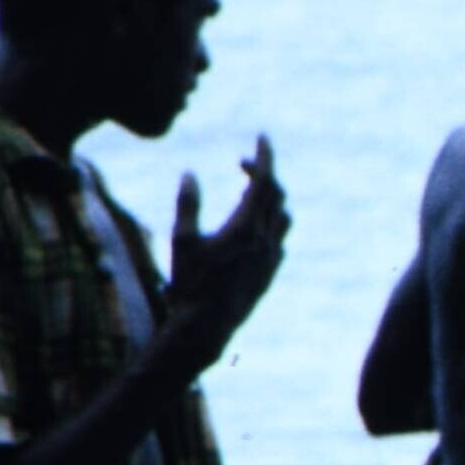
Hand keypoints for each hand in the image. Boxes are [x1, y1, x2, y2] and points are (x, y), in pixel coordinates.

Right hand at [156, 145, 288, 368]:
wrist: (207, 327)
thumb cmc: (189, 283)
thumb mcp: (181, 240)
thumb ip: (188, 205)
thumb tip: (190, 174)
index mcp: (245, 229)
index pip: (264, 183)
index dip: (264, 157)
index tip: (263, 138)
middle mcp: (265, 241)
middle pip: (275, 195)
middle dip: (262, 173)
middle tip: (242, 161)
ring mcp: (272, 258)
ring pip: (283, 216)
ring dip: (270, 196)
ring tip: (250, 187)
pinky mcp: (271, 272)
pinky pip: (280, 237)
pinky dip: (271, 220)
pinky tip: (255, 221)